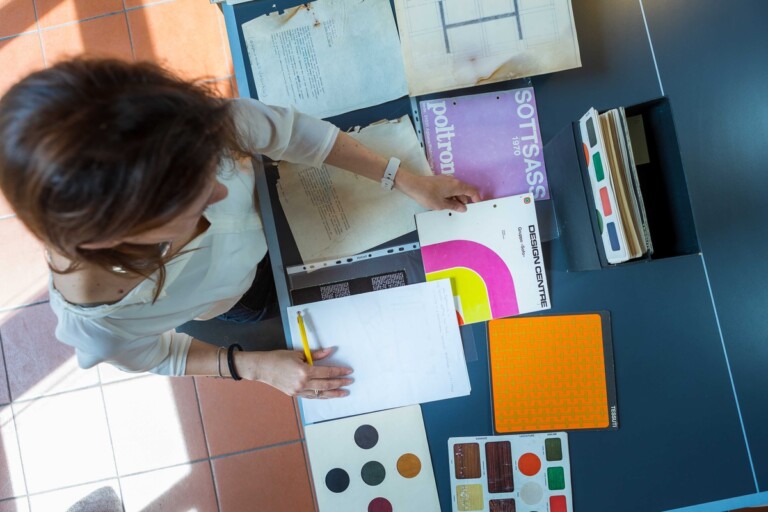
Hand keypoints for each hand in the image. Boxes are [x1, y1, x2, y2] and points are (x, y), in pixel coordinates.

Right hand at [237, 348, 352, 398]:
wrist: (263, 368)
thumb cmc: (279, 358)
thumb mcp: (299, 353)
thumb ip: (316, 354)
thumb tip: (330, 351)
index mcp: (305, 371)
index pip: (327, 372)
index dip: (339, 372)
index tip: (348, 372)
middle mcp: (303, 383)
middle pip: (326, 385)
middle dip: (339, 383)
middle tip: (349, 382)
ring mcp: (299, 391)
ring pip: (320, 394)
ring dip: (333, 393)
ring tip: (343, 393)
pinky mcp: (295, 394)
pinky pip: (312, 396)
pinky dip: (321, 396)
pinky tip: (328, 395)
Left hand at [395, 172, 480, 211]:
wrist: (412, 185)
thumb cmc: (427, 195)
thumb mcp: (442, 205)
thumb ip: (454, 206)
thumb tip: (463, 208)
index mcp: (456, 186)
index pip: (472, 191)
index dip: (476, 198)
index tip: (477, 205)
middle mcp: (453, 180)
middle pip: (464, 191)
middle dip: (464, 201)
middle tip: (461, 211)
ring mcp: (446, 179)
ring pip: (456, 190)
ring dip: (456, 199)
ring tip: (450, 208)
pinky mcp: (440, 180)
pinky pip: (450, 188)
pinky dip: (450, 195)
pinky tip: (444, 202)